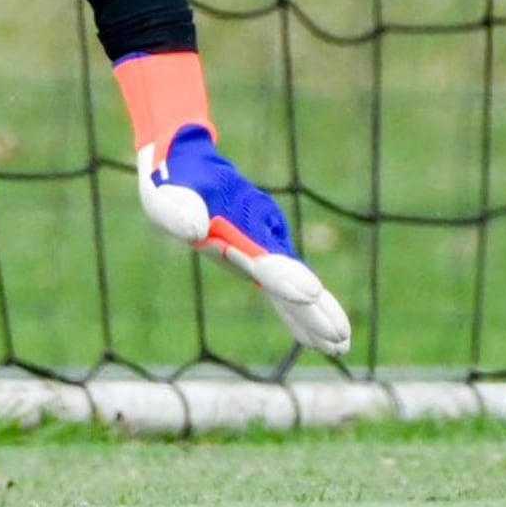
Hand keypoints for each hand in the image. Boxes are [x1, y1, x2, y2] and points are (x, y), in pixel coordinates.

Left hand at [136, 123, 351, 357]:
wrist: (186, 159)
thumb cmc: (172, 177)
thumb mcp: (165, 192)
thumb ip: (180, 209)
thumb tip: (196, 230)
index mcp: (242, 219)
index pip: (267, 255)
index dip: (287, 276)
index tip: (310, 294)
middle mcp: (261, 233)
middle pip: (292, 277)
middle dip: (315, 309)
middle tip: (340, 340)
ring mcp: (264, 242)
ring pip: (295, 284)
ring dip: (316, 315)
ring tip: (339, 348)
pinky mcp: (259, 250)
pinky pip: (283, 285)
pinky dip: (298, 312)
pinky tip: (310, 338)